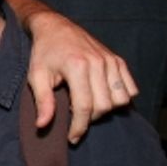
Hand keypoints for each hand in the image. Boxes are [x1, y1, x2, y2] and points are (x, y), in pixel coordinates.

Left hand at [25, 10, 137, 142]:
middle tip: (75, 117)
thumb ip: (42, 101)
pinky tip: (102, 97)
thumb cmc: (43, 53)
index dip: (79, 127)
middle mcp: (98, 63)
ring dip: (106, 109)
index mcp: (77, 66)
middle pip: (104, 105)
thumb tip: (42, 125)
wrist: (55, 27)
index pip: (84, 106)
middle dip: (90, 119)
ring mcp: (111, 61)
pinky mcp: (118, 60)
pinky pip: (130, 88)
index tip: (72, 138)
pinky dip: (121, 98)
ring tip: (88, 106)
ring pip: (120, 99)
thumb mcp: (36, 76)